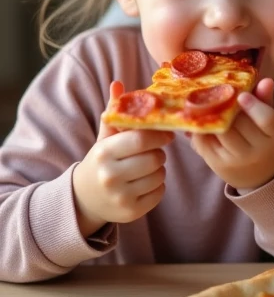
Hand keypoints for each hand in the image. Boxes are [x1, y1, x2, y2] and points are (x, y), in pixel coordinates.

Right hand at [72, 81, 173, 237]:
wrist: (84, 199)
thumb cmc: (101, 161)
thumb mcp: (104, 138)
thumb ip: (114, 112)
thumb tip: (118, 84)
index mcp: (103, 153)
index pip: (141, 139)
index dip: (159, 134)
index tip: (166, 133)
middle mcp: (110, 176)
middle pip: (155, 158)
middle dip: (158, 152)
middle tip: (153, 151)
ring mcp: (120, 197)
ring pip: (160, 176)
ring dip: (159, 169)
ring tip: (146, 167)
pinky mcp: (131, 213)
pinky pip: (159, 193)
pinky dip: (158, 186)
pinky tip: (145, 182)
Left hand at [190, 78, 273, 190]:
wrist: (264, 177)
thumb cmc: (266, 140)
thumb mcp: (270, 122)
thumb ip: (265, 101)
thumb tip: (265, 80)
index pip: (267, 119)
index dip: (254, 106)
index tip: (242, 95)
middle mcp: (258, 151)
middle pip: (240, 124)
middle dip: (228, 107)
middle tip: (217, 93)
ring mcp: (237, 160)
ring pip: (221, 133)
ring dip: (212, 116)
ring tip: (206, 102)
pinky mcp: (219, 165)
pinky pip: (206, 143)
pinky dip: (201, 129)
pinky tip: (200, 120)